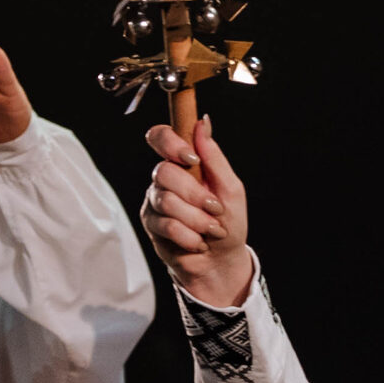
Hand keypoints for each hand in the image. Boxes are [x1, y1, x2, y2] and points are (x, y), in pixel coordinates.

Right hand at [141, 117, 252, 306]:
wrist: (221, 260)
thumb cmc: (228, 222)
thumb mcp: (231, 189)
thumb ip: (215, 157)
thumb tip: (203, 122)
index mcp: (184, 164)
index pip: (160, 137)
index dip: (169, 143)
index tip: (190, 159)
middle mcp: (165, 179)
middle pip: (164, 172)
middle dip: (195, 195)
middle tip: (215, 209)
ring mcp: (155, 201)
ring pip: (167, 201)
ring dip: (197, 220)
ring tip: (211, 230)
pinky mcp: (151, 225)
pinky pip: (167, 225)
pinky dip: (190, 236)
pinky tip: (198, 242)